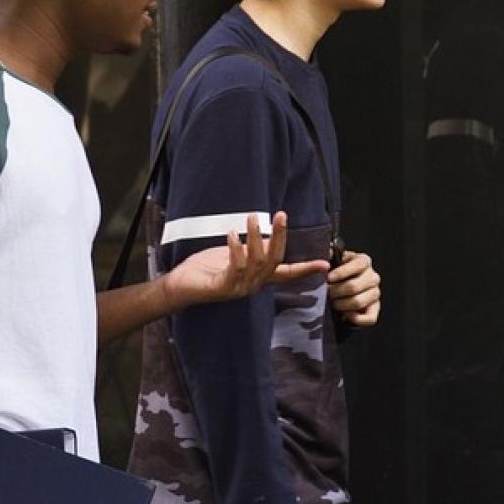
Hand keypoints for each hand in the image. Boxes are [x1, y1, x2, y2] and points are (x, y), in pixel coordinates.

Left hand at [163, 212, 329, 309]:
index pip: (287, 273)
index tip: (325, 263)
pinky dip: (236, 249)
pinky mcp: (223, 288)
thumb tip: (265, 234)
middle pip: (275, 261)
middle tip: (281, 215)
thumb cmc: (205, 269)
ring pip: (256, 262)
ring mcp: (239, 288)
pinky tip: (232, 234)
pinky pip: (235, 267)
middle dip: (279, 236)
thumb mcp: (233, 254)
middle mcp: (253, 285)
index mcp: (258, 278)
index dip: (306, 268)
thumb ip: (250, 249)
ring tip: (250, 217)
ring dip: (254, 237)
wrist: (179, 286)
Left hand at [327, 250, 380, 326]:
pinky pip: (370, 318)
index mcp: (364, 261)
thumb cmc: (335, 273)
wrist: (340, 290)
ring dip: (341, 305)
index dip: (342, 272)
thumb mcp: (332, 261)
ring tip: (332, 303)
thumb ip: (329, 256)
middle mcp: (373, 276)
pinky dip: (355, 319)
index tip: (328, 278)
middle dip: (336, 292)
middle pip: (355, 286)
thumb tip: (327, 251)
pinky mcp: (375, 309)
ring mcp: (375, 293)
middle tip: (326, 293)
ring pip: (358, 302)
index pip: (359, 264)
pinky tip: (345, 315)